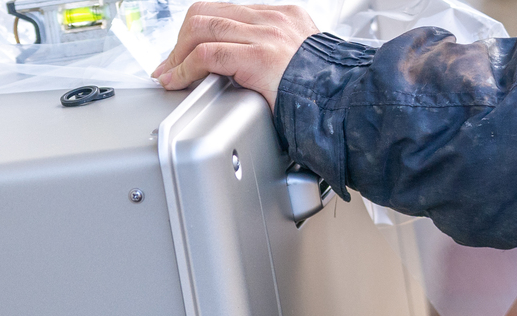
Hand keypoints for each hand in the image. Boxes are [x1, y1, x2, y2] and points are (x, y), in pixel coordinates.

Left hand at [153, 2, 319, 106]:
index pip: (226, 11)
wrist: (347, 104)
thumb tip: (241, 69)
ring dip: (177, 55)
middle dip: (180, 41)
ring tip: (170, 75)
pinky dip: (185, 68)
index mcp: (283, 17)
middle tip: (171, 66)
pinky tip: (178, 80)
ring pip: (202, 27)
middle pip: (207, 12)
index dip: (196, 31)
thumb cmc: (324, 95)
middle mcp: (273, 19)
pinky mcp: (259, 56)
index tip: (184, 54)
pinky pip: (209, 52)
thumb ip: (271, 57)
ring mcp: (266, 34)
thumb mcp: (298, 63)